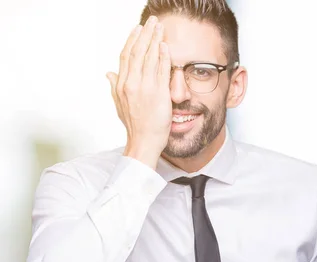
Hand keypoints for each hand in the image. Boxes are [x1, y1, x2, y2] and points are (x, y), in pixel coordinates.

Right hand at [106, 16, 171, 168]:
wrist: (143, 142)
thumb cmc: (134, 125)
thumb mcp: (119, 104)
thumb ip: (114, 86)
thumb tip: (108, 73)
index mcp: (121, 84)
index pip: (125, 56)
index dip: (132, 40)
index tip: (138, 29)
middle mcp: (131, 84)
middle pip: (137, 52)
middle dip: (145, 34)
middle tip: (152, 21)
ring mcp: (144, 88)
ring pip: (149, 58)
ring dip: (155, 40)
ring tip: (160, 27)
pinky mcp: (157, 94)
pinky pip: (160, 71)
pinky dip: (163, 56)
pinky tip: (165, 46)